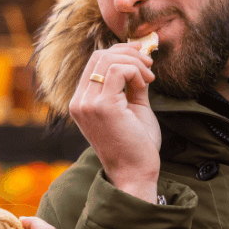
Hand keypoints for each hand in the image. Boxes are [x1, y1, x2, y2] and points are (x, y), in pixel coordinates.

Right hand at [68, 42, 160, 202]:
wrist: (135, 174)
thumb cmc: (136, 146)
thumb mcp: (132, 108)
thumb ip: (131, 85)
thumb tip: (139, 61)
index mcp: (82, 102)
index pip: (95, 63)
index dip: (120, 53)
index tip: (143, 61)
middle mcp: (79, 102)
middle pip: (99, 56)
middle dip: (129, 53)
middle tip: (150, 65)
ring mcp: (87, 104)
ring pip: (108, 59)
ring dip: (135, 63)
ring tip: (149, 78)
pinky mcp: (102, 106)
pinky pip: (118, 71)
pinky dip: (135, 71)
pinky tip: (146, 85)